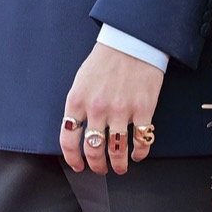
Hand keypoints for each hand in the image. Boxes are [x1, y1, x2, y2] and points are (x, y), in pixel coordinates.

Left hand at [62, 41, 164, 174]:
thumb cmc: (106, 59)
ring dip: (118, 164)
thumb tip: (77, 130)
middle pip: (94, 150)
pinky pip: (141, 140)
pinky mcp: (143, 109)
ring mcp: (121, 110)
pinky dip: (140, 153)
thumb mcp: (81, 81)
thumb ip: (78, 106)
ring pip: (117, 150)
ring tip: (120, 167)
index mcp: (77, 101)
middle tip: (101, 169)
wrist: (132, 42)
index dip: (73, 158)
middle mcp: (97, 108)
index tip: (78, 165)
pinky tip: (138, 154)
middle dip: (97, 166)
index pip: (69, 139)